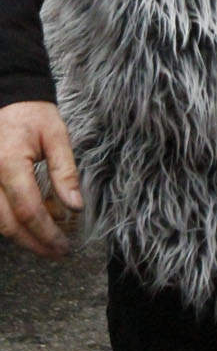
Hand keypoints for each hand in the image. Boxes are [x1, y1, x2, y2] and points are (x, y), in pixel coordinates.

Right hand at [0, 101, 81, 258]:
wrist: (7, 99)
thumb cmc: (33, 115)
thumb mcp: (57, 135)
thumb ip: (65, 172)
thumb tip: (75, 207)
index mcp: (9, 162)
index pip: (28, 210)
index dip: (47, 233)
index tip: (65, 246)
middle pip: (9, 224)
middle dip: (35, 243)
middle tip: (59, 252)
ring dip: (22, 238)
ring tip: (48, 242)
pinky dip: (10, 224)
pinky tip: (29, 227)